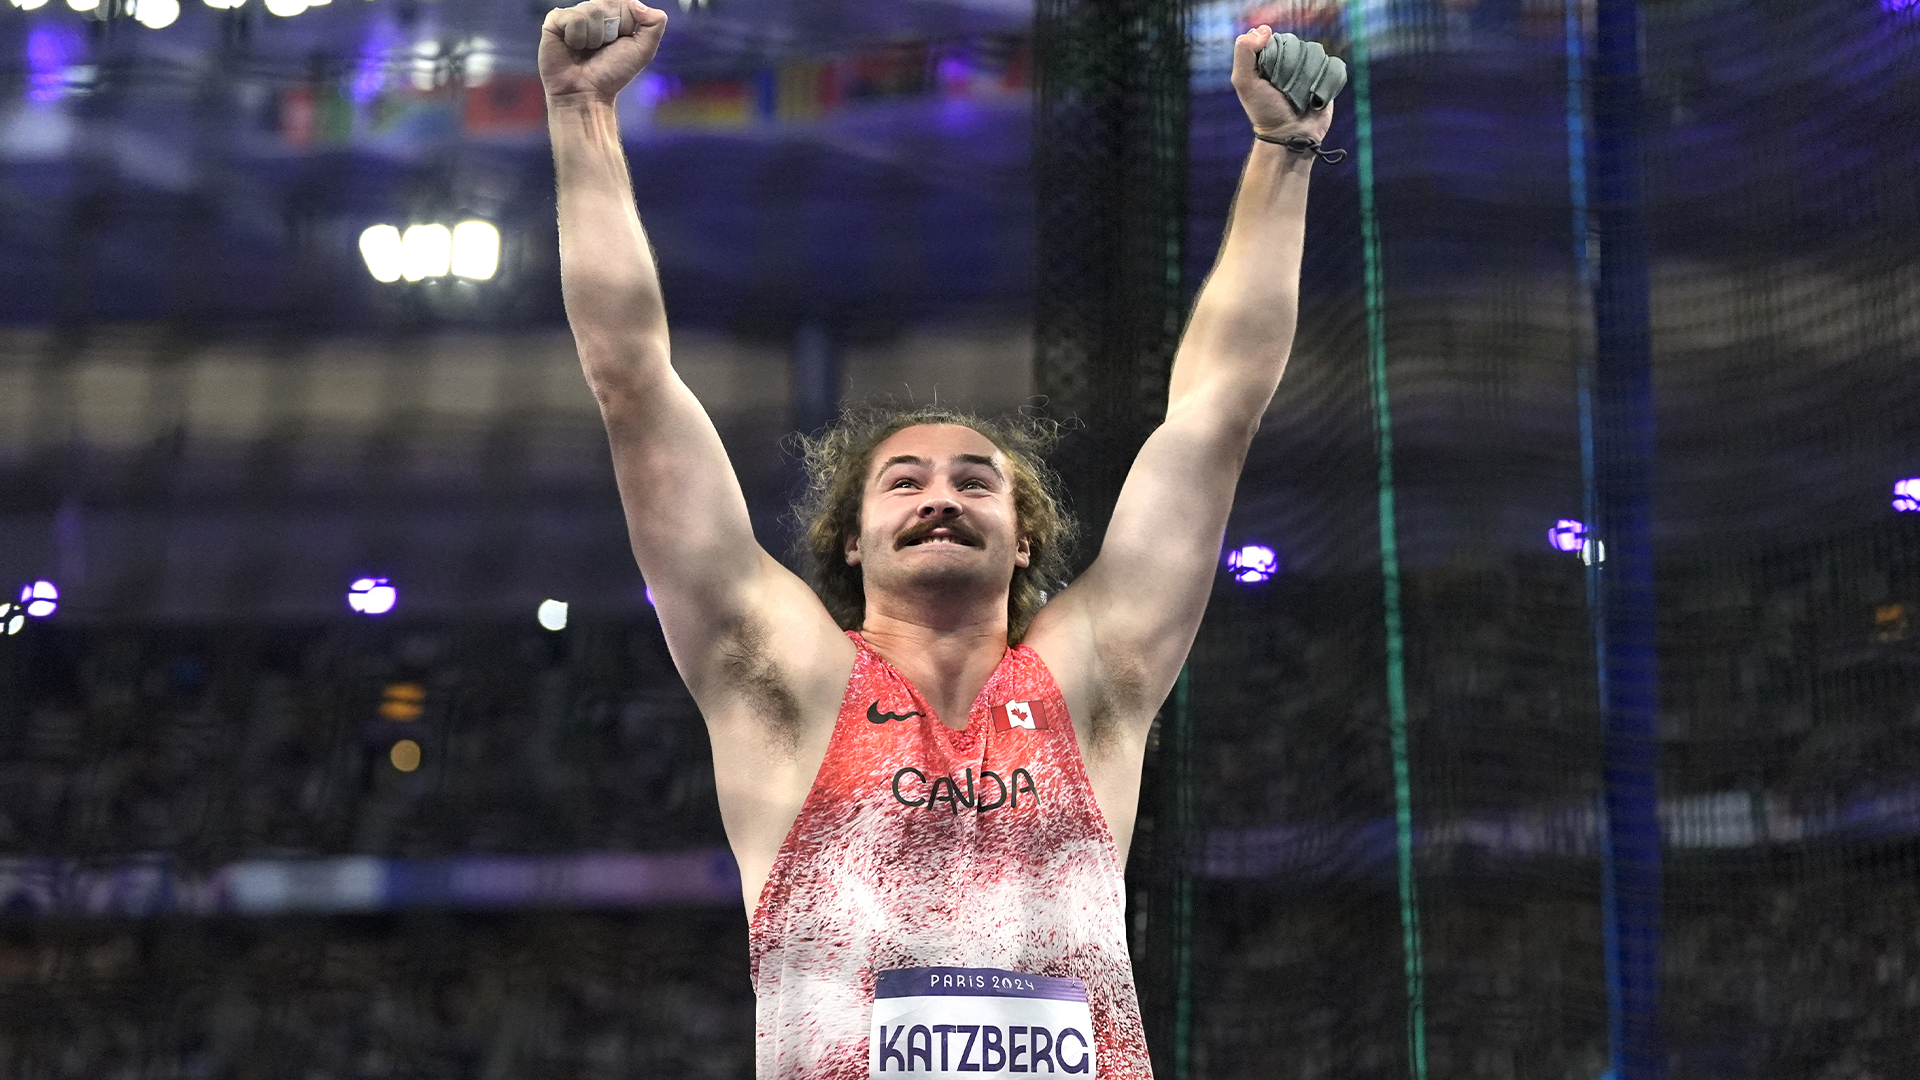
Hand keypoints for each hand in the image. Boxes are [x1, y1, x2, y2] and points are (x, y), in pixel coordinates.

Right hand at [540, 0, 668, 106]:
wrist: (588, 94)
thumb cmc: (612, 74)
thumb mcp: (643, 50)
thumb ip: (654, 25)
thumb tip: (642, 5)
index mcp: (612, 15)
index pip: (623, 1)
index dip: (625, 23)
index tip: (619, 42)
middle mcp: (591, 12)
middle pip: (606, 4)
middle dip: (609, 32)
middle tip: (600, 49)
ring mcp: (571, 16)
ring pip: (590, 11)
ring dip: (593, 38)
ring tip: (585, 51)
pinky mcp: (554, 22)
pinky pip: (573, 18)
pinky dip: (577, 38)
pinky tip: (572, 48)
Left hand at [1230, 25, 1334, 142]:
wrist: (1290, 136)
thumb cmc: (1265, 111)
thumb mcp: (1244, 82)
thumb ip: (1244, 52)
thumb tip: (1265, 30)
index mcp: (1268, 59)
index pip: (1277, 39)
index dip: (1276, 53)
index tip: (1271, 73)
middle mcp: (1289, 61)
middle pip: (1299, 46)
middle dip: (1293, 66)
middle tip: (1285, 88)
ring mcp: (1308, 69)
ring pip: (1317, 55)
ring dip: (1310, 74)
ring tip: (1302, 94)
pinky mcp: (1326, 78)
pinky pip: (1332, 66)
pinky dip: (1326, 79)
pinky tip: (1316, 95)